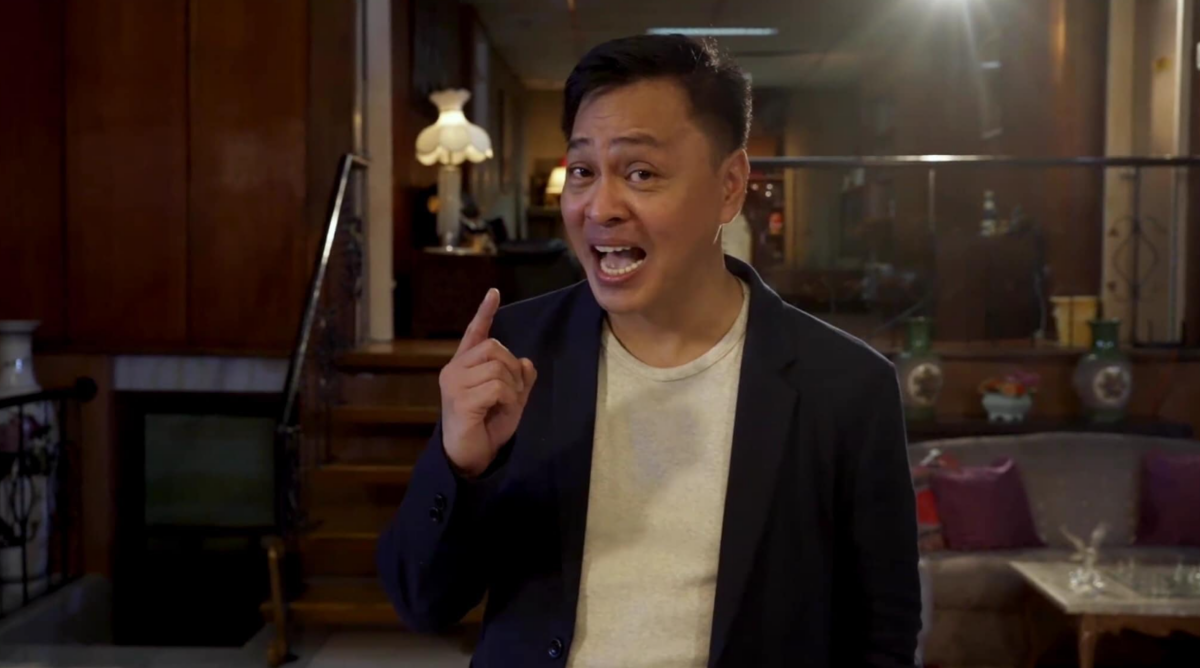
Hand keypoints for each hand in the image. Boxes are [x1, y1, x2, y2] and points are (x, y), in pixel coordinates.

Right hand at [439, 289, 536, 477]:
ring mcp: (454, 384)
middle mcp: (454, 370)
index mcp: (464, 366)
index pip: (475, 333)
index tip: (494, 293)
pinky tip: (500, 410)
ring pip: (498, 368)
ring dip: (513, 387)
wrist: (470, 457)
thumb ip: (519, 380)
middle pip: (495, 348)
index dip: (485, 313)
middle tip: (513, 393)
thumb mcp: (510, 400)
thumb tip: (528, 361)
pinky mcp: (460, 400)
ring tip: (505, 405)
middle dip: (513, 368)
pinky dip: (509, 398)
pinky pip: (497, 387)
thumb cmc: (486, 427)